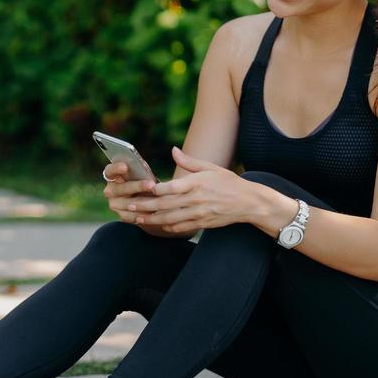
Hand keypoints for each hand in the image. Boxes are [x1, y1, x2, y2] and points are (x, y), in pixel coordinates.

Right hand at [102, 161, 158, 224]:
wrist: (147, 200)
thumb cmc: (145, 180)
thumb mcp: (143, 173)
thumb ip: (143, 168)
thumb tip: (155, 159)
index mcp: (113, 176)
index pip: (109, 171)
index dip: (115, 168)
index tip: (125, 166)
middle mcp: (110, 190)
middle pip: (120, 188)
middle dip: (137, 186)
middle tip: (151, 184)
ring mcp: (114, 204)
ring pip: (127, 204)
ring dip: (141, 202)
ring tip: (156, 200)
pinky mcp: (122, 215)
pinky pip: (131, 216)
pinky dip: (142, 214)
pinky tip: (153, 212)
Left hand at [126, 146, 258, 232]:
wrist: (248, 202)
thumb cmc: (228, 182)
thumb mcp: (210, 168)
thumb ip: (189, 162)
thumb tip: (173, 150)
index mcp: (196, 183)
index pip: (171, 187)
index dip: (154, 190)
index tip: (140, 189)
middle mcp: (196, 199)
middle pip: (166, 204)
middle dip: (146, 206)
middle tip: (129, 205)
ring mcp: (199, 213)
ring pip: (170, 218)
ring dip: (152, 219)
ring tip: (137, 218)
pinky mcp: (203, 223)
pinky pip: (182, 227)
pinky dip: (168, 226)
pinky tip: (157, 225)